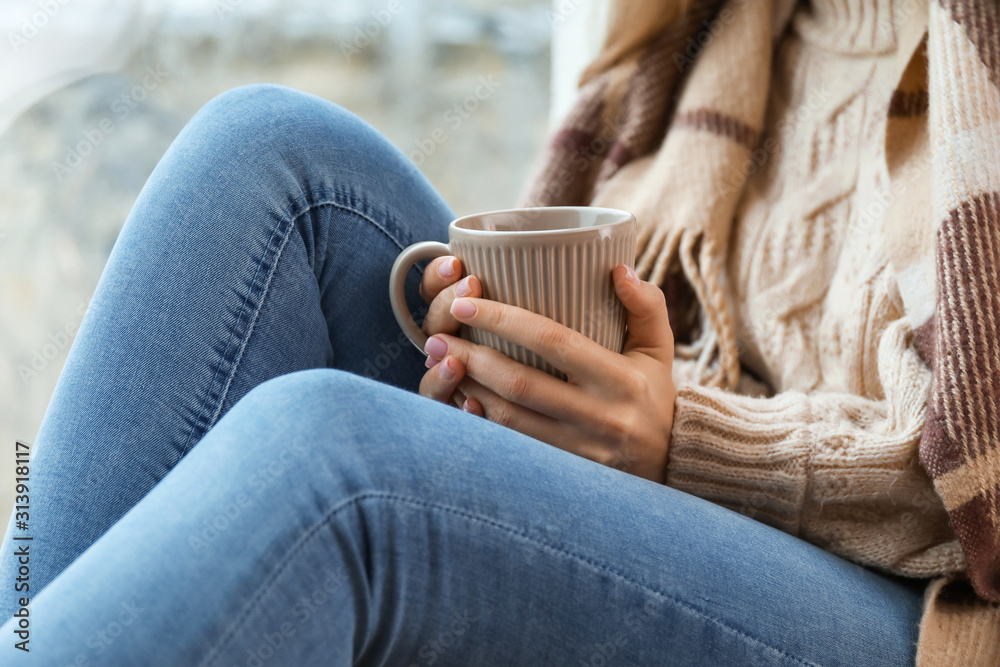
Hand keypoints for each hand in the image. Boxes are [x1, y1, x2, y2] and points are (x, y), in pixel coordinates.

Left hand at [418, 264, 676, 482]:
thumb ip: (645, 304)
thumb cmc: (655, 394)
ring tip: (441, 365)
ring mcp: (580, 450)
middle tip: (438, 339)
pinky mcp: (565, 472)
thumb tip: (617, 268)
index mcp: (619, 378)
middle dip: (471, 358)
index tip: (467, 304)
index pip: (553, 341)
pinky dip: (482, 422)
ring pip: (509, 418)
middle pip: (521, 383)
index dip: (504, 320)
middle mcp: (599, 416)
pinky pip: (512, 446)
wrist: (673, 462)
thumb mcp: (659, 348)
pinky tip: (460, 401)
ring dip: (468, 389)